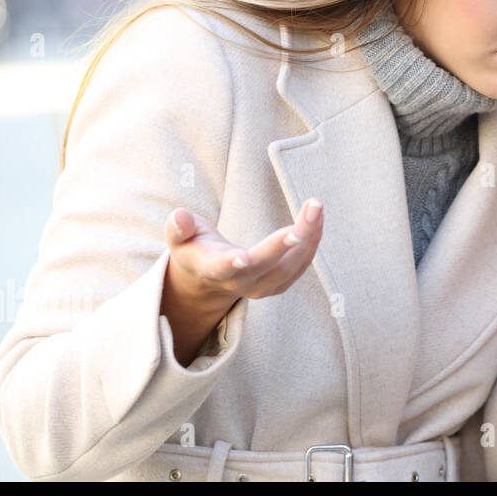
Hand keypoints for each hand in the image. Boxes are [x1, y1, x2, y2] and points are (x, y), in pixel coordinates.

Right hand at [165, 198, 324, 305]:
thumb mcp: (180, 238)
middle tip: (303, 222)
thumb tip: (179, 216)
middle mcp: (238, 283)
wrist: (208, 278)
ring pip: (289, 268)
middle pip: (265, 266)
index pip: (221, 268)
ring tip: (316, 208)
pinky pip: (300, 266)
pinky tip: (317, 219)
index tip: (243, 257)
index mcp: (211, 269)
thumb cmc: (195, 248)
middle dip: (284, 244)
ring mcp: (261, 287)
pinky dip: (311, 242)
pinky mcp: (278, 284)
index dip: (231, 264)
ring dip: (307, 238)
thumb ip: (179, 228)